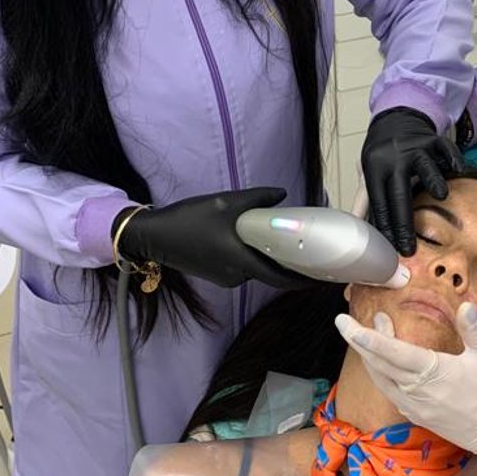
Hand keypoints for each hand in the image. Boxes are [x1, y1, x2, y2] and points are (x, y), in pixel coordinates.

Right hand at [116, 189, 309, 289]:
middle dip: (289, 265)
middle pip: (270, 273)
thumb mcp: (225, 202)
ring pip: (256, 269)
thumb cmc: (189, 218)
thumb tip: (283, 195)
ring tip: (285, 241)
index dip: (302, 280)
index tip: (321, 277)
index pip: (279, 278)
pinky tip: (257, 242)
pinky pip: (244, 268)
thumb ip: (258, 199)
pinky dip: (254, 258)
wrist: (155, 236)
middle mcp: (236, 275)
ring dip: (269, 258)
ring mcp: (226, 278)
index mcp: (240, 260)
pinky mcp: (218, 275)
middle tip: (309, 252)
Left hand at [335, 301, 476, 466]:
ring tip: (373, 331)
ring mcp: (414, 405)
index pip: (392, 352)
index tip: (346, 324)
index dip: (366, 337)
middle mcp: (417, 390)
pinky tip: (386, 360)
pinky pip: (389, 391)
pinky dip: (382, 372)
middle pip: (378, 363)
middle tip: (347, 320)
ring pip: (380, 378)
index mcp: (433, 372)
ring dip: (371, 355)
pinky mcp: (416, 414)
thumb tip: (464, 306)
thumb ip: (474, 328)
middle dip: (359, 340)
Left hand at [361, 107, 462, 254]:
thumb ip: (365, 201)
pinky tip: (457, 170)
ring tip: (441, 195)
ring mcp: (415, 147)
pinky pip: (445, 148)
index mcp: (374, 168)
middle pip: (399, 192)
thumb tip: (360, 229)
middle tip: (408, 247)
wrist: (395, 119)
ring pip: (424, 164)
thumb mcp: (368, 172)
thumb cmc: (382, 153)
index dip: (384, 226)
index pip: (379, 202)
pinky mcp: (433, 139)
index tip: (390, 248)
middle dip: (403, 222)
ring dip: (432, 179)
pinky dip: (453, 158)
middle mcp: (394, 158)